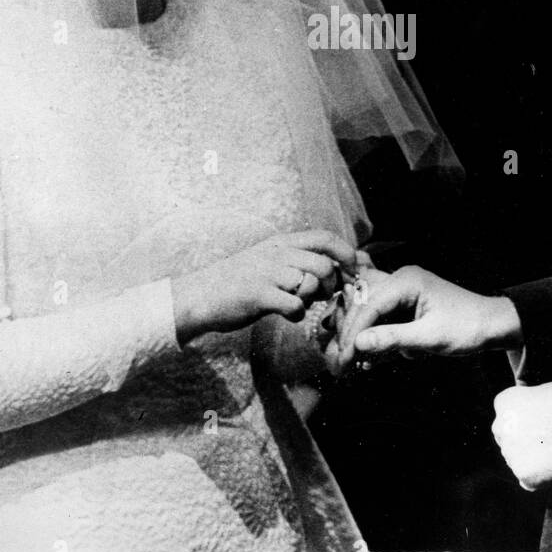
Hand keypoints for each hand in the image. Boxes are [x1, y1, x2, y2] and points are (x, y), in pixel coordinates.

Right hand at [172, 230, 354, 343]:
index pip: (325, 238)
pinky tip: (286, 314)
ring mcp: (266, 273)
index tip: (353, 271)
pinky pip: (294, 305)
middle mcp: (276, 253)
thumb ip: (300, 261)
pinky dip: (297, 314)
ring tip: (299, 302)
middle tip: (323, 296)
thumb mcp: (270, 261)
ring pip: (310, 283)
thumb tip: (338, 266)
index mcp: (281, 242)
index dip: (346, 254)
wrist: (198, 295)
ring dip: (312, 299)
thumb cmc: (239, 281)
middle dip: (331, 284)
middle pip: (323, 265)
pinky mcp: (257, 294)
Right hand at [330, 265, 521, 371]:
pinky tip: (367, 359)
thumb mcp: (429, 337)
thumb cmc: (468, 327)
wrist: (493, 325)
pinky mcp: (406, 304)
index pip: (369, 306)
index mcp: (406, 280)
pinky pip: (382, 320)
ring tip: (350, 364)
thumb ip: (393, 338)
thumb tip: (358, 343)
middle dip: (352, 336)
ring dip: (360, 338)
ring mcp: (402, 291)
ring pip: (369, 314)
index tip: (344, 357)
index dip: (353, 333)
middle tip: (341, 364)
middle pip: (364, 307)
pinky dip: (375, 338)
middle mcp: (401, 280)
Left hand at [492, 381, 551, 491]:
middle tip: (546, 442)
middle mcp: (501, 426)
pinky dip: (541, 479)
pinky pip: (529, 480)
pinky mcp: (523, 473)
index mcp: (505, 401)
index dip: (524, 420)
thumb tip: (538, 408)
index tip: (539, 424)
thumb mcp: (549, 389)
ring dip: (531, 459)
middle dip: (521, 440)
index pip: (506, 414)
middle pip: (507, 437)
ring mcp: (510, 452)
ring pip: (517, 460)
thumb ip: (535, 401)